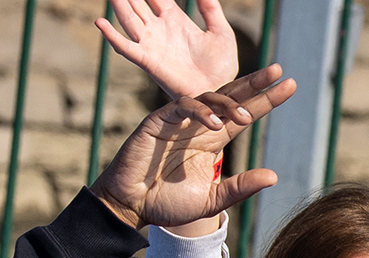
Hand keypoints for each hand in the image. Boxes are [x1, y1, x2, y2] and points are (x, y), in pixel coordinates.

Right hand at [90, 66, 294, 229]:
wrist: (132, 207)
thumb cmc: (169, 203)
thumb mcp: (213, 199)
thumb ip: (240, 187)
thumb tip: (274, 176)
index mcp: (214, 140)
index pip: (245, 114)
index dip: (266, 100)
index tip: (291, 86)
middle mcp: (199, 126)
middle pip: (230, 97)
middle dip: (255, 83)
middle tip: (278, 71)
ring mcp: (178, 122)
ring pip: (207, 98)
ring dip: (229, 104)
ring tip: (245, 116)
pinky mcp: (157, 122)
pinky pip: (181, 107)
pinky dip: (199, 112)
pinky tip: (215, 125)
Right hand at [97, 0, 234, 97]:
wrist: (218, 91)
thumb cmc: (221, 66)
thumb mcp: (221, 33)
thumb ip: (211, 11)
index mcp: (175, 20)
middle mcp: (159, 29)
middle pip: (137, 5)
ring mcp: (151, 44)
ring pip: (129, 20)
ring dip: (119, 7)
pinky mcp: (147, 60)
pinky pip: (125, 46)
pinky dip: (112, 36)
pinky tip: (101, 22)